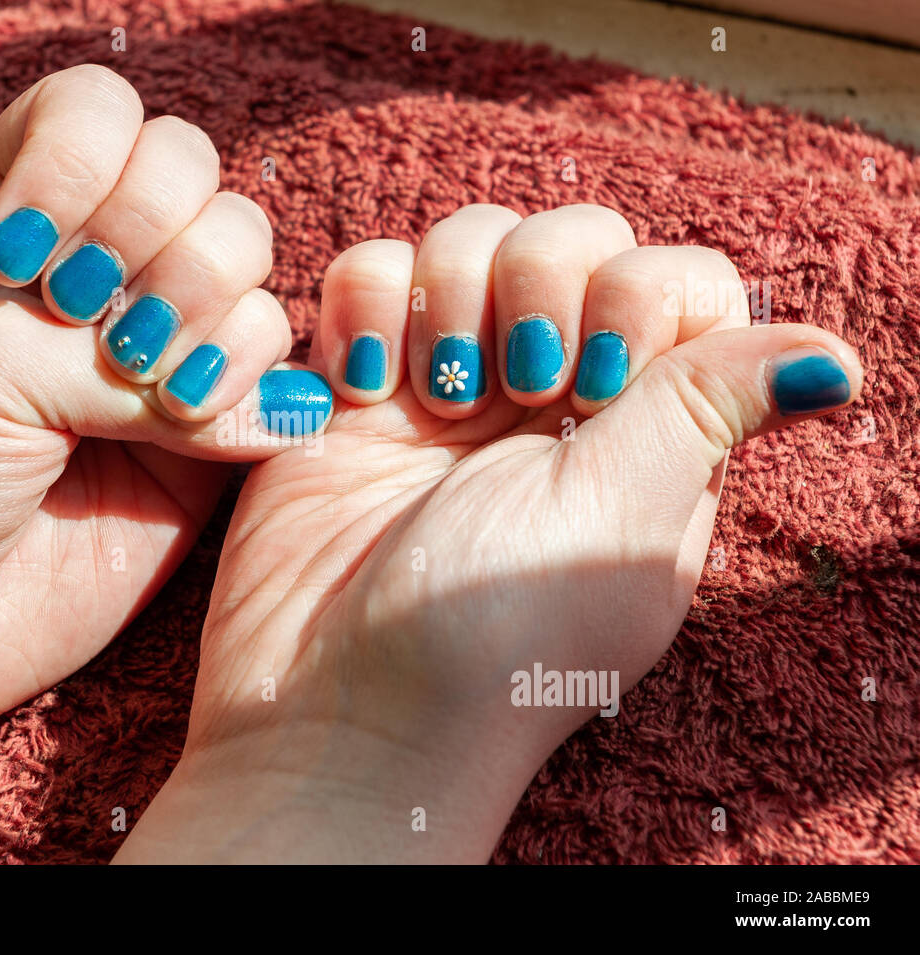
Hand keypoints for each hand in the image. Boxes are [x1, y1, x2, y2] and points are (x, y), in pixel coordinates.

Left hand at [0, 65, 327, 861]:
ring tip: (154, 398)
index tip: (25, 260)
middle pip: (195, 178)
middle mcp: (88, 270)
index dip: (87, 164)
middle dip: (164, 243)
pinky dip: (258, 390)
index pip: (98, 111)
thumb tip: (271, 388)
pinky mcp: (200, 440)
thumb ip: (128, 347)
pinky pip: (277, 379)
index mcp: (3, 213)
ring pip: (251, 271)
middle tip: (100, 326)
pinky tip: (195, 429)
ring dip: (215, 320)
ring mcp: (151, 351)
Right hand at [117, 204, 861, 862]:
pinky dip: (363, 308)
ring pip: (466, 237)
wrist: (333, 704)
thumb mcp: (619, 516)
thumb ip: (707, 407)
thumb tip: (837, 360)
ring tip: (432, 398)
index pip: (677, 282)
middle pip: (570, 237)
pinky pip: (370, 274)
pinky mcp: (357, 384)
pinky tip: (362, 391)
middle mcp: (547, 394)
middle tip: (516, 393)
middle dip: (535, 286)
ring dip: (447, 294)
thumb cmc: (493, 635)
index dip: (636, 296)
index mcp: (640, 431)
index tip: (592, 389)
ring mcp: (447, 382)